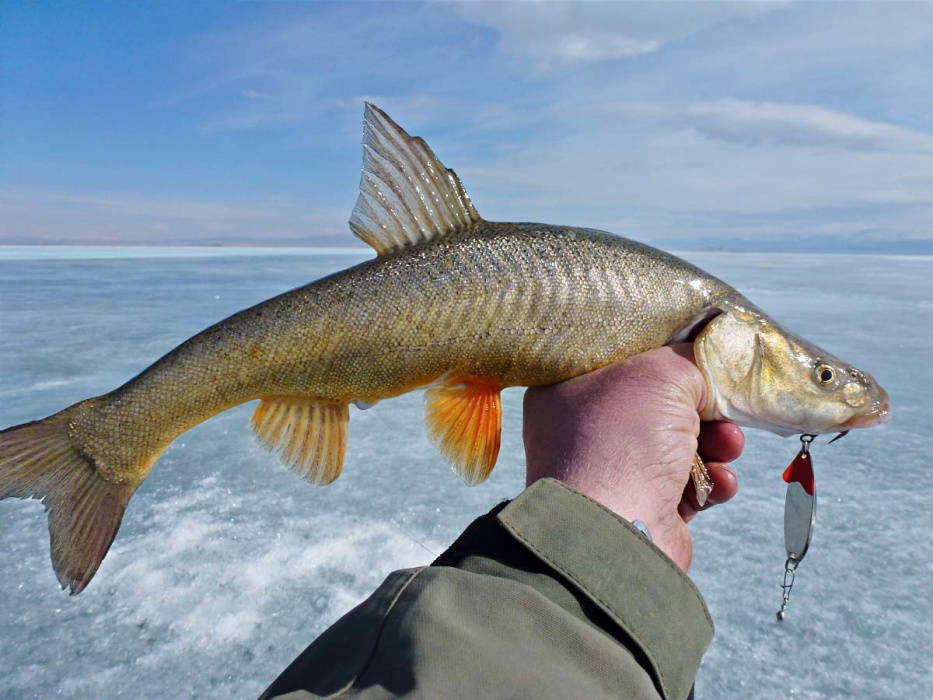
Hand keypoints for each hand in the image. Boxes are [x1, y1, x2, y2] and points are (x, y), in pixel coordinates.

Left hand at [523, 344, 742, 570]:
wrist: (615, 531)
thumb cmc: (623, 439)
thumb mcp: (660, 373)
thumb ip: (687, 359)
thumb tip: (705, 370)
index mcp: (566, 390)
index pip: (622, 360)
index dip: (665, 354)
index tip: (702, 355)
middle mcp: (583, 431)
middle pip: (658, 403)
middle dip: (702, 405)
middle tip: (724, 406)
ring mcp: (612, 472)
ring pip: (679, 444)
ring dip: (716, 442)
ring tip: (728, 445)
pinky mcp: (643, 508)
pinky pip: (687, 485)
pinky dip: (711, 481)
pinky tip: (719, 481)